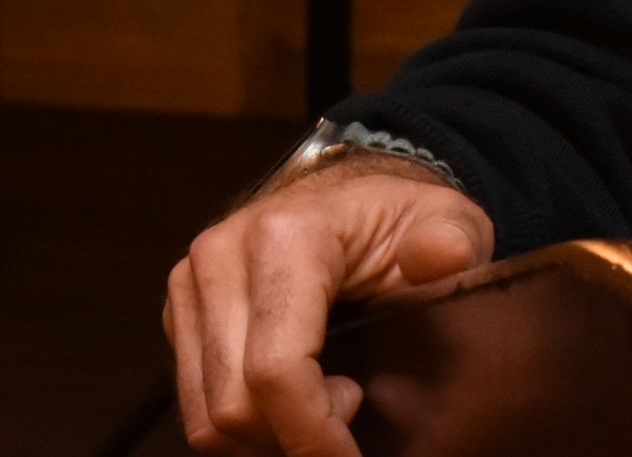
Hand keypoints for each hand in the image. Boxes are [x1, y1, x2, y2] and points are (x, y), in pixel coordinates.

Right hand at [166, 159, 491, 454]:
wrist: (351, 198)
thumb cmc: (402, 220)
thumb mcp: (448, 222)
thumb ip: (450, 241)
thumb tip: (440, 258)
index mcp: (284, 235)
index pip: (278, 368)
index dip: (314, 432)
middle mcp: (220, 256)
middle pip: (235, 404)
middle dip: (295, 436)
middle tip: (351, 420)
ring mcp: (191, 286)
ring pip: (208, 416)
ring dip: (268, 435)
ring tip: (327, 406)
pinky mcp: (181, 314)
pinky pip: (198, 404)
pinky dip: (246, 423)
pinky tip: (296, 398)